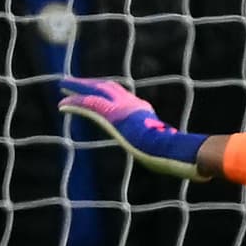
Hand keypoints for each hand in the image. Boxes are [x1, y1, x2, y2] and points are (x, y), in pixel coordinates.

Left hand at [57, 76, 206, 176]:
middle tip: (73, 81)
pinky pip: (88, 106)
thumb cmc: (174, 153)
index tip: (96, 89)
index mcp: (142, 110)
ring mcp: (120, 108)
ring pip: (94, 92)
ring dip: (77, 88)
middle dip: (89, 83)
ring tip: (62, 86)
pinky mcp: (111, 116)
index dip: (106, 90)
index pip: (121, 95)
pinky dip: (74, 105)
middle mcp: (130, 104)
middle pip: (106, 87)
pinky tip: (61, 106)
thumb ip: (168, 148)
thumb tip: (184, 164)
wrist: (169, 149)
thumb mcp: (168, 148)